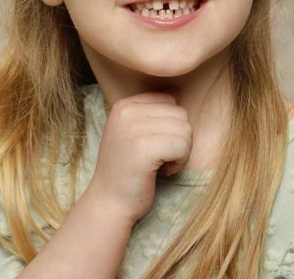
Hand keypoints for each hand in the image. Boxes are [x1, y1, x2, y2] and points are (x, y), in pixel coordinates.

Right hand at [86, 87, 191, 224]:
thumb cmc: (128, 170)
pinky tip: (165, 170)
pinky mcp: (143, 148)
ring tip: (163, 163)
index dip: (171, 124)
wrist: (109, 203)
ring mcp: (134, 128)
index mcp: (125, 105)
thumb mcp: (135, 133)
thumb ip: (153, 111)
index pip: (169, 99)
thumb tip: (177, 91)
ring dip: (182, 151)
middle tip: (163, 157)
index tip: (157, 143)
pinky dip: (181, 161)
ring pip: (185, 128)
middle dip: (180, 138)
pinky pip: (182, 145)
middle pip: (180, 113)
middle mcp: (127, 111)